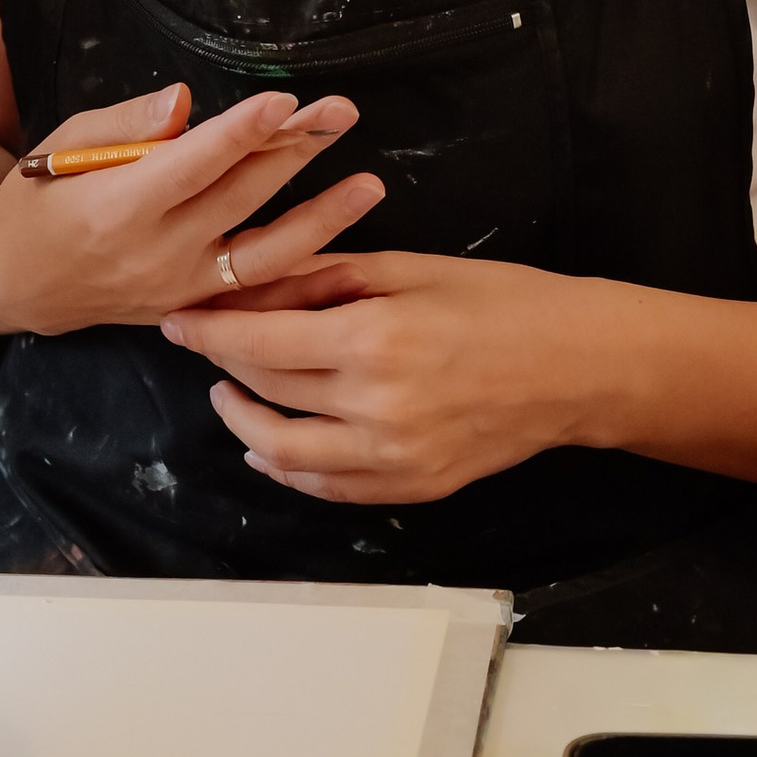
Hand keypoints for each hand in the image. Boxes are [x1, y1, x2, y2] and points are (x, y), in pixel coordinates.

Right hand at [0, 82, 382, 334]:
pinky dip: (301, 277)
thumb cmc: (36, 200)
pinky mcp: (191, 309)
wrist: (11, 282)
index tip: (285, 100)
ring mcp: (178, 289)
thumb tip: (184, 101)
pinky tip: (344, 253)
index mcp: (117, 207)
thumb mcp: (62, 148)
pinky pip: (256, 296)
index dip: (241, 132)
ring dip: (321, 219)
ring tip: (368, 186)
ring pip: (263, 255)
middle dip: (295, 152)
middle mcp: (154, 253)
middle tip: (341, 112)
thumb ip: (124, 125)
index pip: (193, 165)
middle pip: (239, 198)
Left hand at [160, 253, 618, 502]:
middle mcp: (378, 406)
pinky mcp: (414, 487)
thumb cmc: (502, 302)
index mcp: (375, 339)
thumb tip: (258, 279)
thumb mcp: (411, 268)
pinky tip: (273, 445)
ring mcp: (396, 457)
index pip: (261, 341)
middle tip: (199, 345)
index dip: (209, 331)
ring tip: (229, 396)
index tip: (177, 319)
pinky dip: (290, 468)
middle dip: (220, 366)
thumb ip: (329, 276)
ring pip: (285, 453)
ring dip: (245, 425)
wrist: (578, 366)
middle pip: (267, 392)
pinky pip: (329, 487)